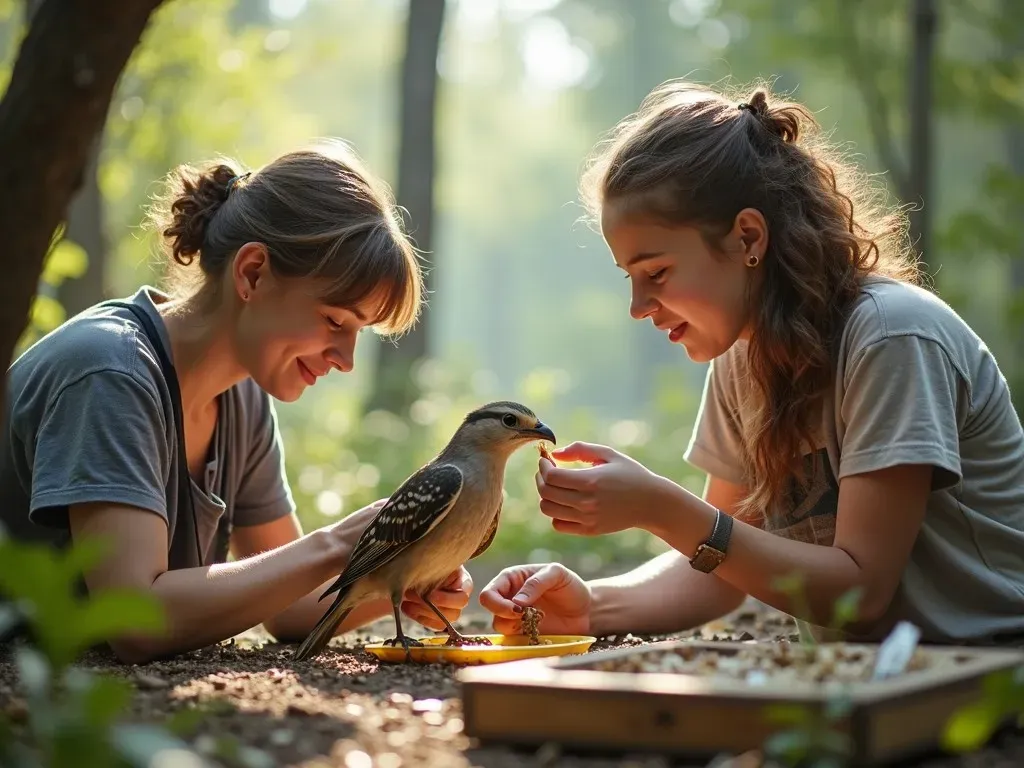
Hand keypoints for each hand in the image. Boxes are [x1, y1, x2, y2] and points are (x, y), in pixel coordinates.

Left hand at [400, 567, 473, 630]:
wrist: (413, 570)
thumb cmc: (427, 562)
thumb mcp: (432, 564)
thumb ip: (434, 573)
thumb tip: (425, 584)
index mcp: (464, 582)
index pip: (462, 597)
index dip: (446, 599)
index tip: (428, 595)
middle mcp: (459, 598)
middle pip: (454, 613)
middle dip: (430, 607)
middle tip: (410, 595)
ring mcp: (451, 610)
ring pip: (443, 621)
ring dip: (423, 612)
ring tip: (407, 601)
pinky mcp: (440, 619)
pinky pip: (435, 626)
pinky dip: (420, 618)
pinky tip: (407, 607)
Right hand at [479, 563, 590, 635]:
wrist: (586, 608)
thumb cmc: (569, 585)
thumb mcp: (557, 573)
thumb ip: (537, 582)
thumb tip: (517, 601)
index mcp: (511, 579)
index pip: (489, 593)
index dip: (498, 603)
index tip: (518, 608)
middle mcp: (509, 598)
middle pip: (490, 610)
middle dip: (503, 615)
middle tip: (524, 616)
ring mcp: (515, 618)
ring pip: (500, 627)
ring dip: (516, 627)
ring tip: (538, 622)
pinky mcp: (525, 634)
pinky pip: (514, 641)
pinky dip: (523, 640)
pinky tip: (539, 633)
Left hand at [536, 442, 668, 534]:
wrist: (651, 503)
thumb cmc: (630, 474)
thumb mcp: (609, 454)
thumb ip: (580, 449)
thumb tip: (555, 453)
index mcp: (591, 481)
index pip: (551, 476)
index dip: (543, 466)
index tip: (546, 459)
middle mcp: (586, 502)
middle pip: (545, 493)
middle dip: (540, 478)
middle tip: (547, 471)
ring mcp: (587, 519)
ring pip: (548, 510)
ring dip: (545, 495)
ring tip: (554, 486)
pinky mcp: (589, 530)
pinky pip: (558, 525)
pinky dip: (555, 513)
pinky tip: (565, 502)